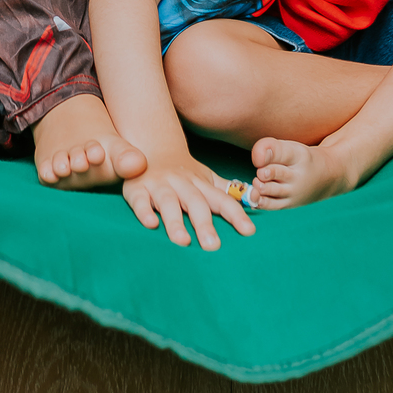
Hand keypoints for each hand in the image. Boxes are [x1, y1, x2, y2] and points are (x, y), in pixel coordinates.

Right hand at [122, 152, 254, 247]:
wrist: (150, 145)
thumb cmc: (183, 172)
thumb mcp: (206, 178)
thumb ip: (227, 191)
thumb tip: (256, 198)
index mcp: (201, 184)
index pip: (221, 200)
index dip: (235, 215)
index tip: (249, 232)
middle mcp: (181, 184)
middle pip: (195, 203)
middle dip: (204, 224)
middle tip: (213, 247)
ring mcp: (158, 186)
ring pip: (168, 202)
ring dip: (175, 222)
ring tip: (183, 242)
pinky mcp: (136, 189)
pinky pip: (139, 200)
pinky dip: (144, 212)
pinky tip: (150, 224)